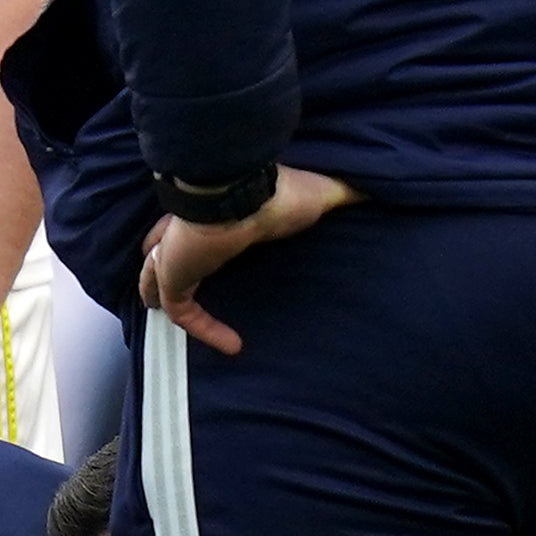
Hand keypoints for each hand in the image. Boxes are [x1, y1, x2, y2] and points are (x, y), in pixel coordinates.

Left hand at [135, 167, 355, 353]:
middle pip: (166, 250)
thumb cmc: (276, 191)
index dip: (199, 239)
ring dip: (163, 295)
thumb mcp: (321, 192)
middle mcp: (192, 233)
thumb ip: (344, 193)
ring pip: (158, 278)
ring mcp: (178, 255)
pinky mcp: (174, 277)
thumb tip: (377, 189)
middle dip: (164, 265)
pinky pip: (179, 310)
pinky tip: (233, 346)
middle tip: (177, 286)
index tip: (217, 252)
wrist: (241, 191)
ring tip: (189, 319)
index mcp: (218, 214)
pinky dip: (200, 328)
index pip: (198, 226)